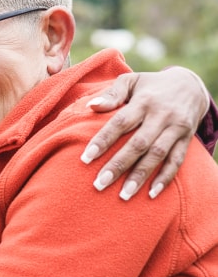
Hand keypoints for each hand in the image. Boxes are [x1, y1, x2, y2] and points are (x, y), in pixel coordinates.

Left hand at [80, 67, 208, 199]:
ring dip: (140, 176)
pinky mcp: (186, 139)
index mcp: (143, 101)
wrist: (190, 84)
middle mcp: (161, 115)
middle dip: (118, 165)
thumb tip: (90, 106)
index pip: (120, 122)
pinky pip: (177, 161)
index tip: (85, 158)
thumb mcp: (131, 81)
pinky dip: (165, 178)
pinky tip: (151, 194)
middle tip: (99, 184)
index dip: (103, 140)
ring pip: (158, 155)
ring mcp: (176, 128)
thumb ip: (112, 94)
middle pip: (138, 143)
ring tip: (123, 195)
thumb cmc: (150, 85)